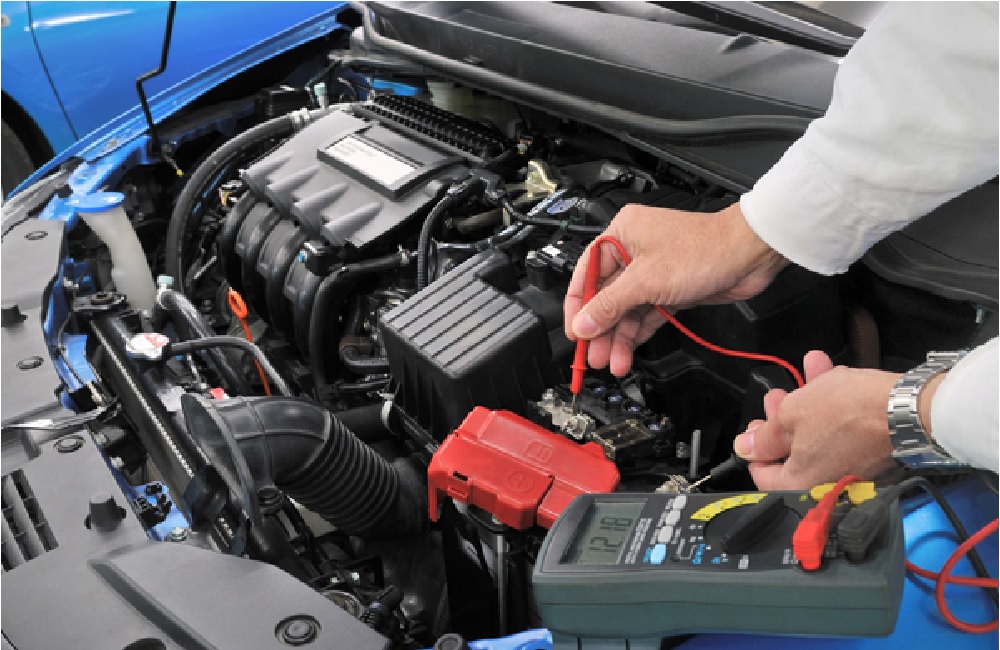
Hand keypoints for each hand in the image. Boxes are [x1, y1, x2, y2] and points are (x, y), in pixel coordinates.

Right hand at [563, 202, 786, 375]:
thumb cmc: (704, 249)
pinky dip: (636, 335)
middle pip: (605, 297)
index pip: (585, 274)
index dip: (577, 306)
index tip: (574, 333)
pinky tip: (626, 353)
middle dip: (599, 329)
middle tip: (591, 356)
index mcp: (620, 234)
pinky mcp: (669, 290)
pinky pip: (644, 316)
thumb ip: (609, 305)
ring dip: (617, 338)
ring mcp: (652, 273)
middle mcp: (633, 252)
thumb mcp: (645, 280)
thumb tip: (582, 323)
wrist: (749, 255)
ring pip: (625, 311)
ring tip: (611, 362)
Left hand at [733, 350, 900, 489]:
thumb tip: (744, 449)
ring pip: (820, 433)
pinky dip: (836, 405)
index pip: (764, 476)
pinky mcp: (871, 454)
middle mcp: (825, 484)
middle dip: (783, 417)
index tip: (756, 426)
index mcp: (799, 484)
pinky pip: (844, 431)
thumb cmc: (845, 412)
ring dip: (811, 399)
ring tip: (811, 368)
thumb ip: (765, 436)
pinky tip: (835, 374)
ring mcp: (850, 471)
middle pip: (791, 452)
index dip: (754, 449)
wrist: (908, 409)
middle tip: (778, 395)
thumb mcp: (792, 416)